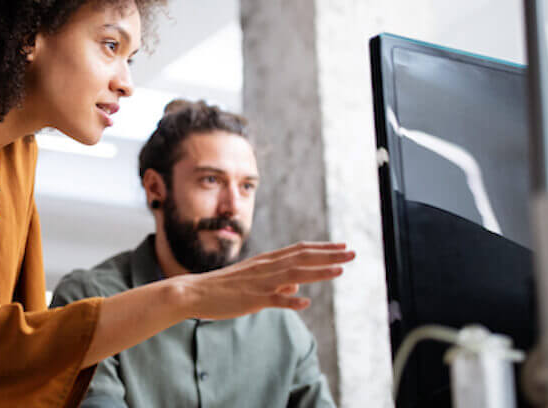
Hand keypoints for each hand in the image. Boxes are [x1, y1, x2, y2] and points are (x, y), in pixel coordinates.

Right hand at [178, 242, 353, 319]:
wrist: (194, 292)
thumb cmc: (224, 287)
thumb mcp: (253, 280)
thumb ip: (277, 281)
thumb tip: (298, 284)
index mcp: (266, 261)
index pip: (300, 250)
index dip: (322, 248)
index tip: (343, 246)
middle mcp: (266, 267)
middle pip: (303, 258)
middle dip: (329, 255)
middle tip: (353, 253)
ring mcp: (259, 283)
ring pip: (294, 274)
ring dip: (318, 272)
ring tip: (340, 270)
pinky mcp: (251, 299)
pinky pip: (274, 299)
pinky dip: (290, 299)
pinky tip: (305, 301)